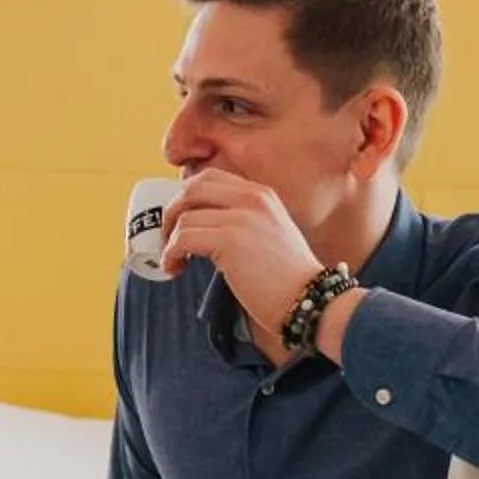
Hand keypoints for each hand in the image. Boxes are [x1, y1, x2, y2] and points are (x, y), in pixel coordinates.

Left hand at [158, 169, 323, 359]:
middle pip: (192, 187)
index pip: (210, 178)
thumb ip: (245, 222)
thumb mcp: (270, 235)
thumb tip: (205, 229)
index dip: (187, 197)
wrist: (310, 300)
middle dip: (172, 211)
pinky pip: (183, 238)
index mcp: (261, 194)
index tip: (181, 220)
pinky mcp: (230, 240)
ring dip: (169, 240)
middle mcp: (252, 198)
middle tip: (168, 237)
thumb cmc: (289, 280)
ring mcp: (241, 217)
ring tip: (174, 262)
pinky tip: (175, 269)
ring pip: (184, 216)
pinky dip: (171, 255)